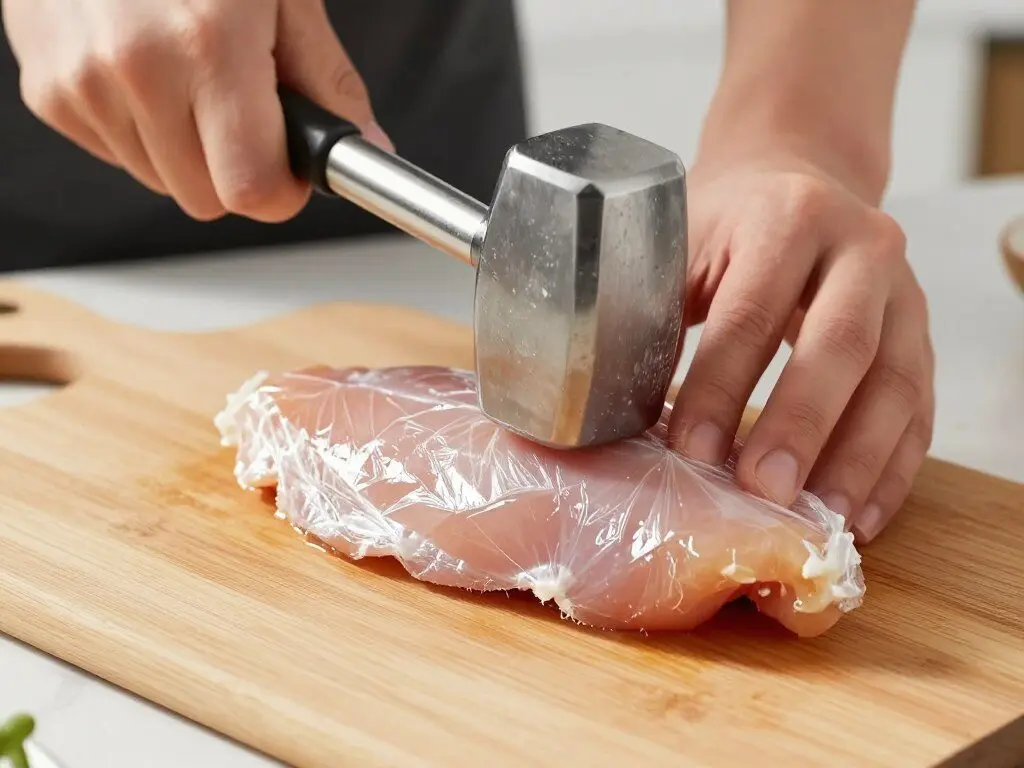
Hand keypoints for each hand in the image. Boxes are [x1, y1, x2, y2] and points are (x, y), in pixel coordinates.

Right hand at [3, 0, 392, 221]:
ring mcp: (80, 82)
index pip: (253, 190)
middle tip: (240, 101)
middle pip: (206, 198)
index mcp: (210, 44)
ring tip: (185, 67)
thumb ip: (326, 75)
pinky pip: (114, 153)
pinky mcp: (46, 89)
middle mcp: (136, 69)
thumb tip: (365, 145)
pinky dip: (137, 126)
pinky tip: (143, 65)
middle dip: (234, 164)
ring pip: (160, 181)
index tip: (289, 163)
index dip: (282, 188)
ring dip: (184, 146)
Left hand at [669, 155, 934, 542]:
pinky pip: (921, 409)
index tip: (694, 452)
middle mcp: (862, 248)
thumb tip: (610, 404)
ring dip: (860, 461)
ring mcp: (904, 294)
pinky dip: (894, 469)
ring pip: (897, 384)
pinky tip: (861, 514)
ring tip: (823, 521)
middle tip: (766, 492)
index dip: (723, 387)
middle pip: (842, 346)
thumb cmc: (728, 224)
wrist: (801, 181)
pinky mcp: (922, 336)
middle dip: (802, 426)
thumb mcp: (683, 241)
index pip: (753, 312)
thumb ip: (654, 307)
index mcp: (788, 218)